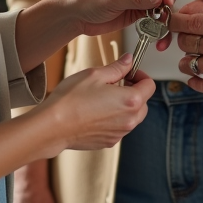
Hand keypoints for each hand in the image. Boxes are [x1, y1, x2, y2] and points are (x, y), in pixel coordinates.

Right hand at [39, 53, 153, 153]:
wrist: (53, 127)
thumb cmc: (71, 100)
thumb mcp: (95, 75)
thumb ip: (117, 68)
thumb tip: (129, 60)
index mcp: (130, 101)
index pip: (150, 86)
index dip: (140, 75)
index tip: (129, 73)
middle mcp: (129, 120)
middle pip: (143, 103)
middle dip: (134, 91)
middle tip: (116, 83)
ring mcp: (119, 134)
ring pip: (132, 117)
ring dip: (124, 106)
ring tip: (104, 97)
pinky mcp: (109, 142)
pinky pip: (119, 128)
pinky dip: (114, 119)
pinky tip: (96, 111)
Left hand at [68, 0, 177, 48]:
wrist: (76, 16)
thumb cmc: (89, 0)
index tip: (168, 4)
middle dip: (170, 12)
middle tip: (167, 24)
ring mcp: (141, 3)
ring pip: (163, 12)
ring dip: (166, 25)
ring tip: (163, 38)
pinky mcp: (138, 16)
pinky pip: (155, 23)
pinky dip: (159, 31)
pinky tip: (157, 39)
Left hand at [170, 0, 202, 97]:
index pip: (192, 22)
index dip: (177, 20)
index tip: (173, 18)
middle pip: (187, 42)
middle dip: (182, 36)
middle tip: (187, 33)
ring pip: (190, 63)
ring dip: (187, 58)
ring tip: (193, 52)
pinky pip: (202, 84)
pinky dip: (194, 79)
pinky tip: (197, 72)